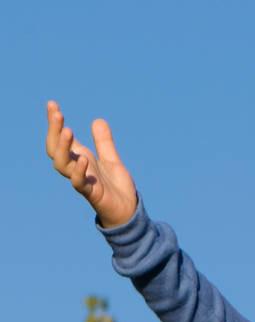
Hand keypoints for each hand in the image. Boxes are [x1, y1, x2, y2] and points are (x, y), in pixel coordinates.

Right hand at [45, 100, 137, 227]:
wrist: (128, 210)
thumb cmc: (116, 187)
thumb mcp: (111, 159)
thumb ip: (104, 142)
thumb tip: (98, 120)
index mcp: (79, 159)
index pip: (60, 139)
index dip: (54, 123)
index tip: (52, 104)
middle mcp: (76, 168)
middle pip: (55, 149)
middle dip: (54, 131)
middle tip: (58, 114)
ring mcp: (82, 181)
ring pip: (62, 165)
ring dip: (63, 148)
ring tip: (68, 131)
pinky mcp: (92, 194)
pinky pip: (79, 183)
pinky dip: (79, 171)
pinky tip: (84, 159)